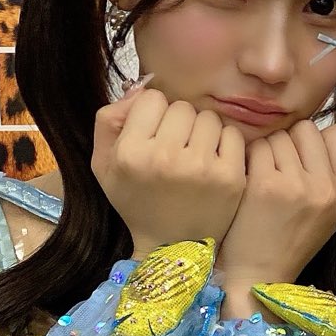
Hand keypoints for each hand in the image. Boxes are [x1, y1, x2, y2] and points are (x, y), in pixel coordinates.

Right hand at [92, 87, 246, 255]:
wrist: (172, 247)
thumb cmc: (137, 201)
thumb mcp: (104, 165)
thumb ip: (110, 119)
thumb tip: (142, 88)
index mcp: (131, 153)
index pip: (152, 99)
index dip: (153, 115)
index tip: (153, 137)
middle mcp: (165, 158)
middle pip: (181, 107)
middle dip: (178, 123)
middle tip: (175, 150)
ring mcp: (201, 168)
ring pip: (207, 118)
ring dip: (202, 132)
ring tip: (193, 157)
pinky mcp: (231, 177)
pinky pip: (231, 134)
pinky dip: (224, 145)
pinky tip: (212, 163)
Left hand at [216, 118, 335, 300]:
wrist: (259, 277)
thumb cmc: (288, 242)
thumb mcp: (327, 213)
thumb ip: (331, 174)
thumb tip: (333, 123)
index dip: (314, 140)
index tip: (300, 158)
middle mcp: (326, 189)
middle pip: (307, 129)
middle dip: (289, 141)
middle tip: (278, 168)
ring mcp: (297, 186)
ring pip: (280, 136)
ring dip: (267, 150)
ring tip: (262, 178)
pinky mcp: (266, 186)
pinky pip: (257, 148)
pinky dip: (249, 160)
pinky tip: (247, 181)